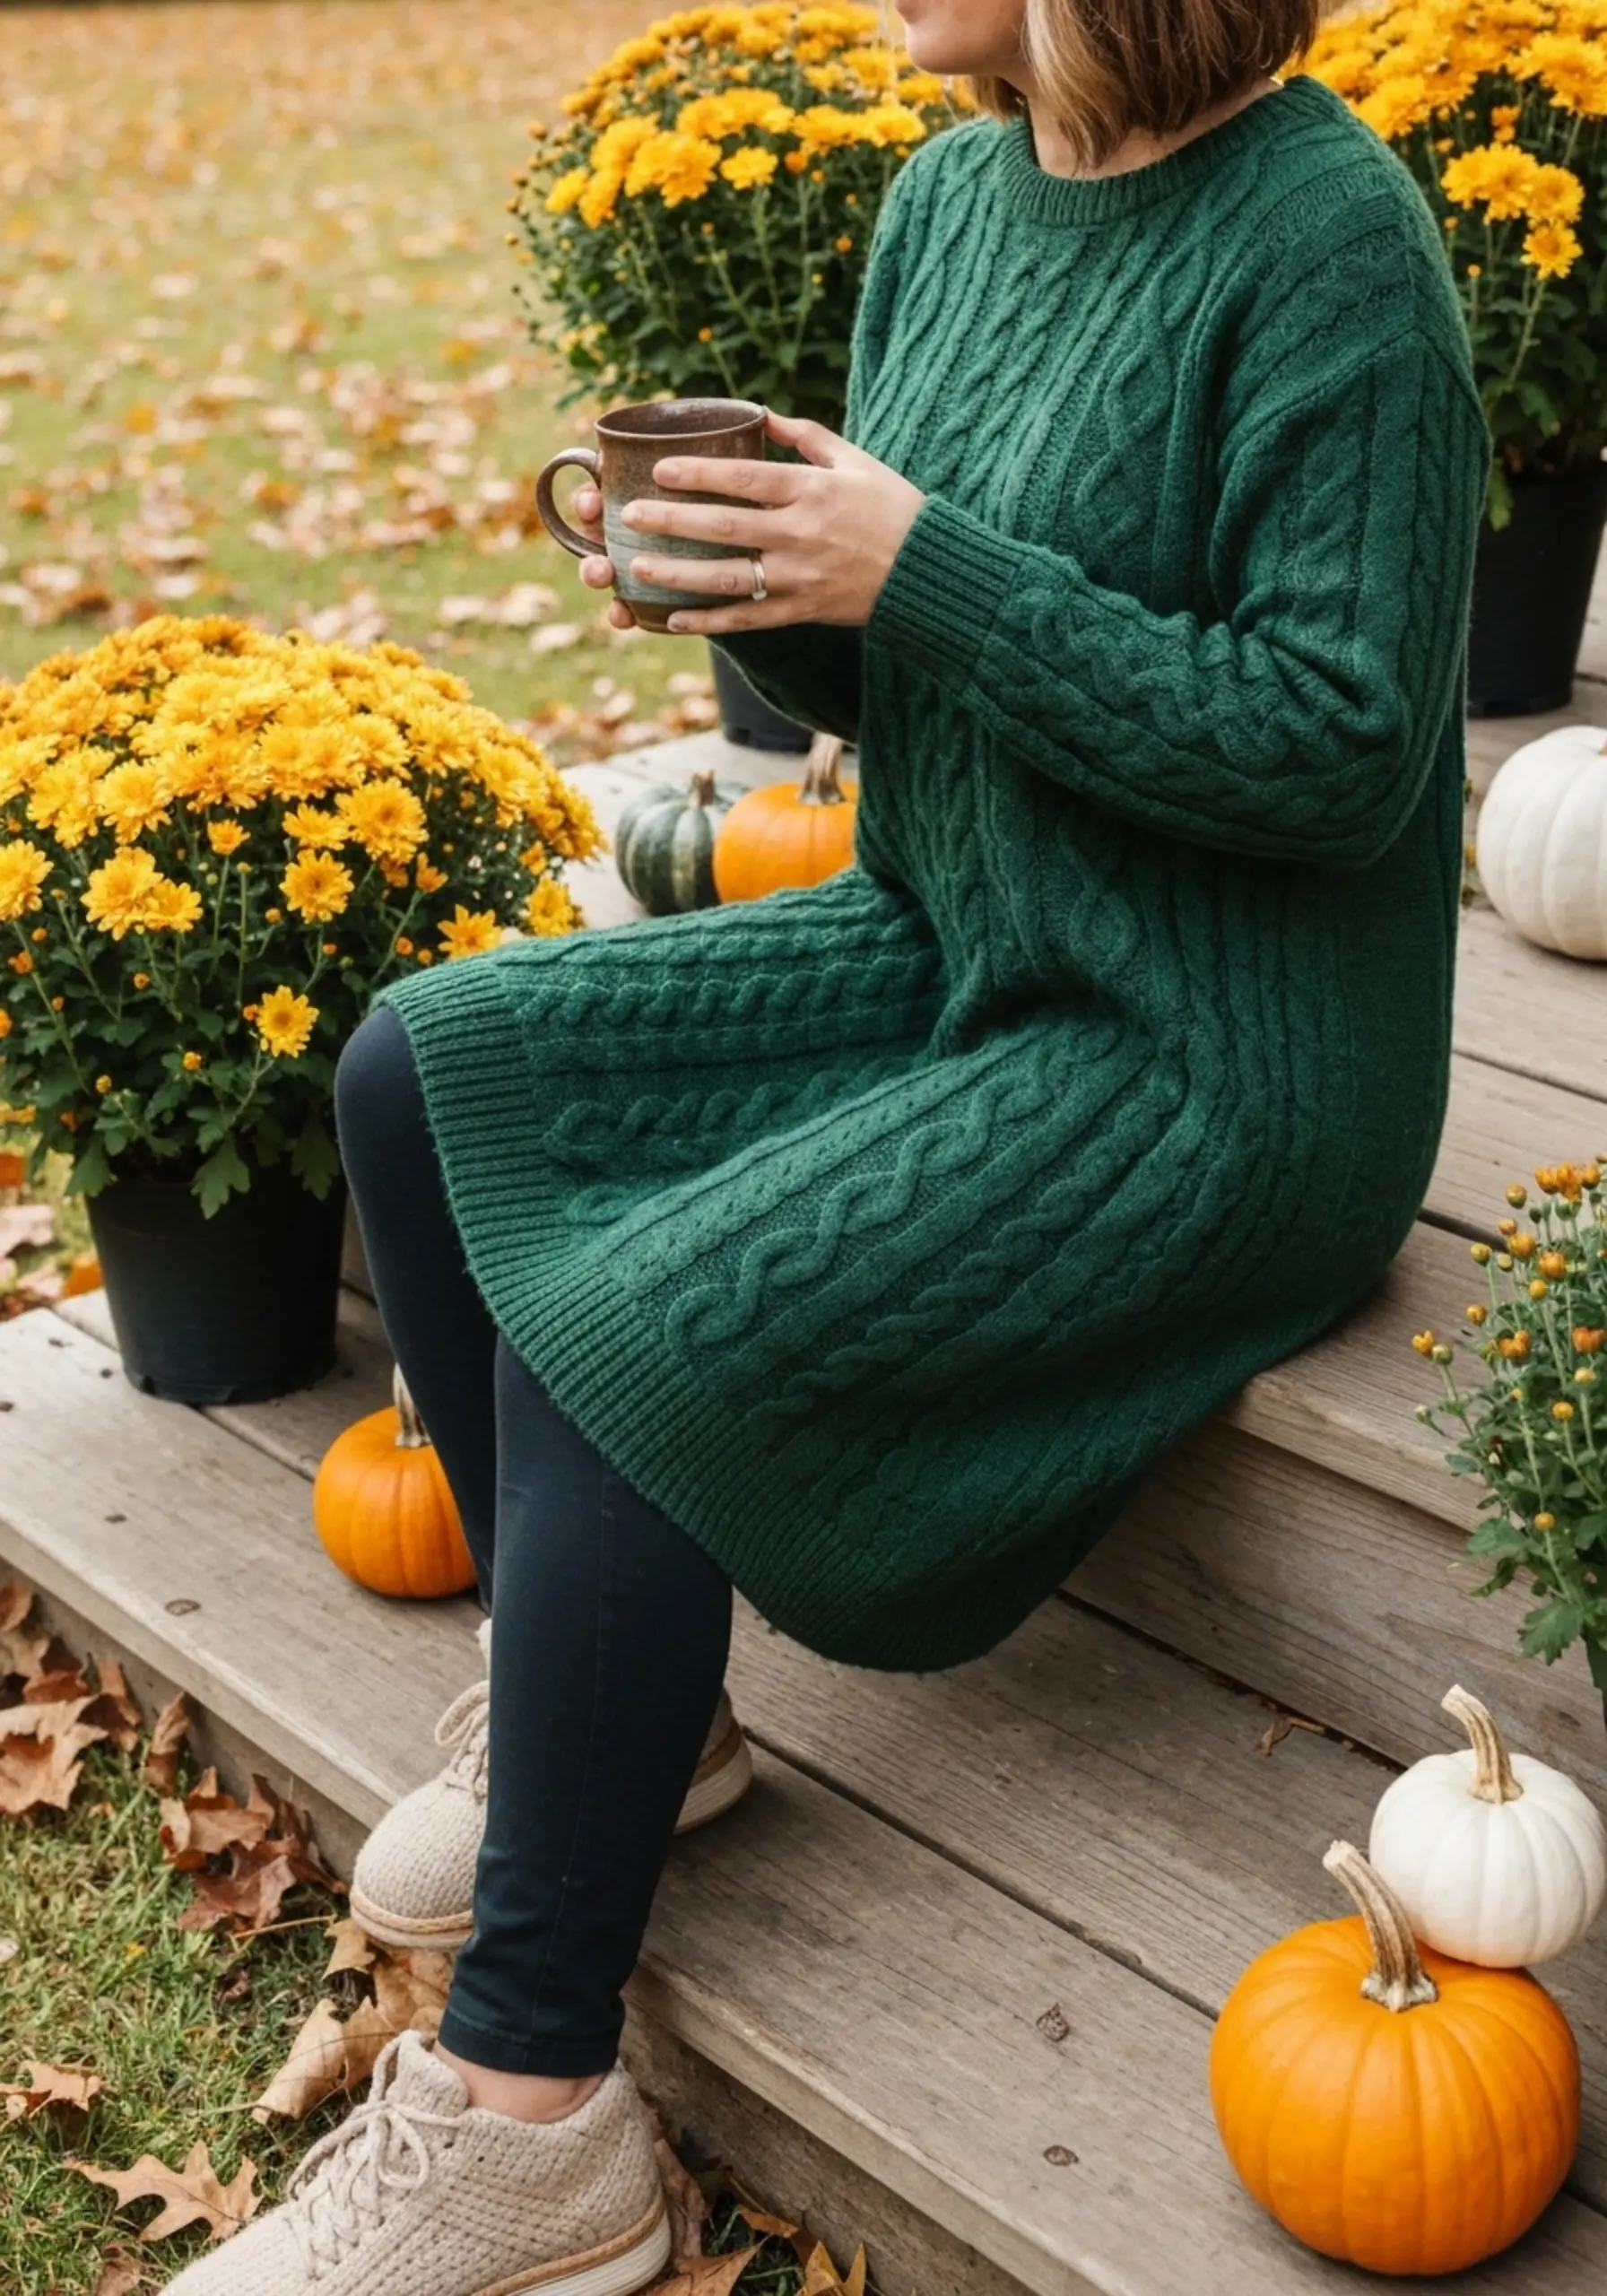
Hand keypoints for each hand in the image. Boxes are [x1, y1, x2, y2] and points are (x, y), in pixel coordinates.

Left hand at [574, 408, 924, 634]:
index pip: (745, 479)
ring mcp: (800, 577)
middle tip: (631, 516)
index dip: (699, 474)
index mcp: (812, 491)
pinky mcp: (803, 610)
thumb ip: (806, 437)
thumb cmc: (892, 507)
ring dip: (680, 574)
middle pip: (726, 527)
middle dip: (674, 521)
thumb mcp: (855, 461)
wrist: (927, 571)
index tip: (659, 469)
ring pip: (729, 577)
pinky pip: (749, 618)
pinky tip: (674, 619)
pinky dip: (711, 621)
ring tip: (638, 568)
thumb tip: (760, 414)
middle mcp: (802, 534)